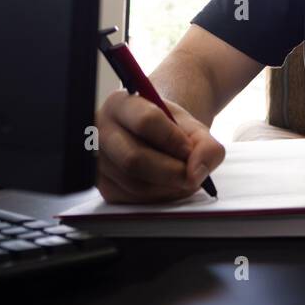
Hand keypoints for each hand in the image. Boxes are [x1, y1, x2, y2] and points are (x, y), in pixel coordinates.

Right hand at [94, 91, 224, 202]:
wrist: (155, 137)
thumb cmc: (170, 128)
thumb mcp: (192, 127)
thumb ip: (205, 144)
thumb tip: (197, 172)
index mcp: (120, 104)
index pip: (145, 121)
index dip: (172, 139)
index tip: (189, 149)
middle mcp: (100, 131)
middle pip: (134, 159)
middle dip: (171, 171)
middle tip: (192, 175)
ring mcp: (98, 162)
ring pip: (135, 184)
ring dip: (168, 187)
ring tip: (184, 177)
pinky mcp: (104, 187)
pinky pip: (134, 200)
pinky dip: (159, 197)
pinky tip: (170, 186)